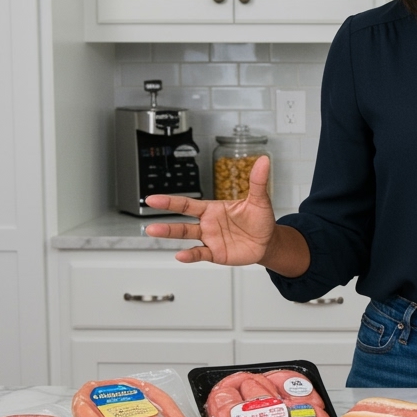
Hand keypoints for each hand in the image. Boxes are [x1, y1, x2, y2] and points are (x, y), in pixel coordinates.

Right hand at [143, 156, 276, 265]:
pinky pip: (200, 254)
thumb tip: (264, 161)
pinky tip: (181, 255)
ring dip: (170, 234)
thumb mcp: (259, 200)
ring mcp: (210, 239)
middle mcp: (207, 224)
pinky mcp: (216, 253)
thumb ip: (257, 181)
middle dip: (165, 222)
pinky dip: (190, 255)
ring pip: (186, 236)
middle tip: (148, 222)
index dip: (171, 201)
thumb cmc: (260, 219)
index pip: (188, 204)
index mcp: (212, 209)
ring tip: (154, 232)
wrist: (268, 241)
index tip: (153, 199)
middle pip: (182, 222)